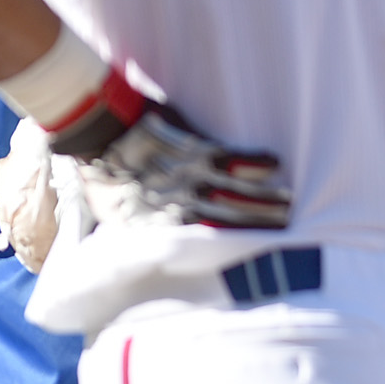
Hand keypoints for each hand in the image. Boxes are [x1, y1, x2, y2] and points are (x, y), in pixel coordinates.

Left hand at [49, 76, 289, 231]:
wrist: (96, 131)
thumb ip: (139, 229)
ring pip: (236, 193)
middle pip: (228, 219)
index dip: (229, 248)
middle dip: (259, 225)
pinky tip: (274, 162)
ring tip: (288, 203)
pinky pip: (233, 157)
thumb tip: (147, 245)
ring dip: (265, 199)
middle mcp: (180, 203)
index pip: (203, 242)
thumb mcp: (113, 213)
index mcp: (159, 224)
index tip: (251, 252)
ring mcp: (189, 175)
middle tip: (286, 229)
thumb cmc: (102, 173)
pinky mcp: (195, 146)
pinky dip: (255, 161)